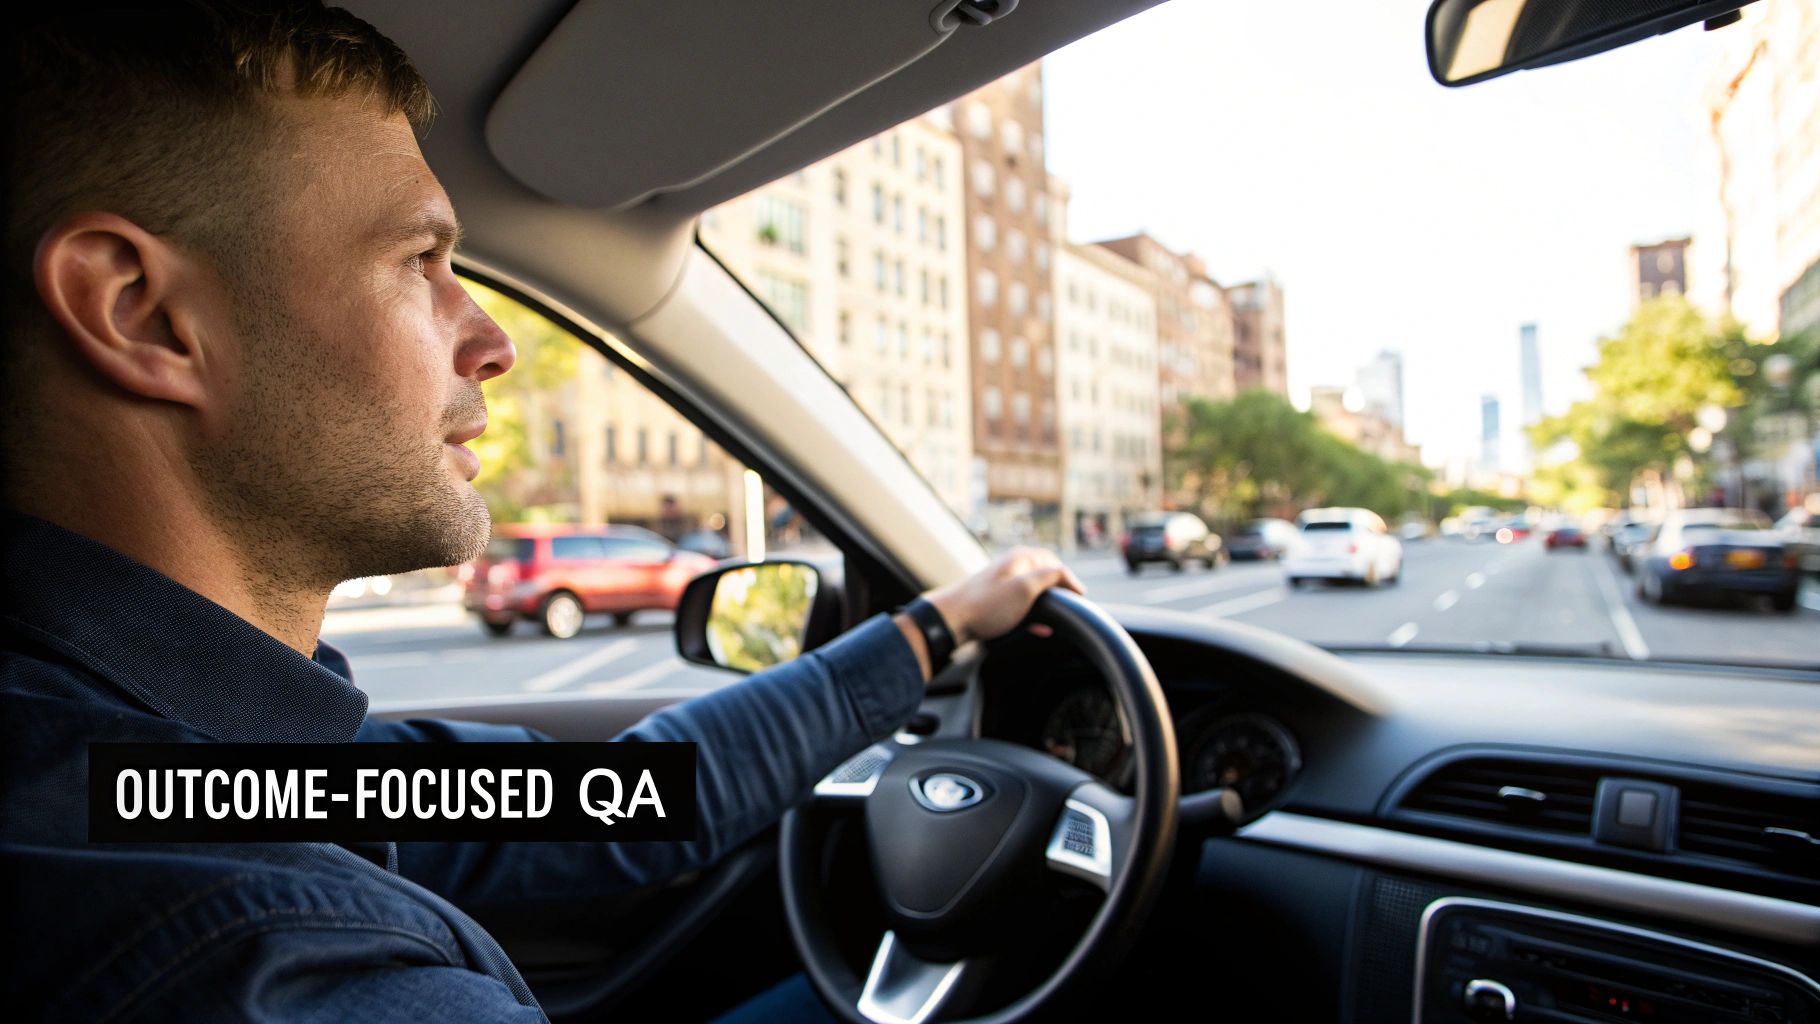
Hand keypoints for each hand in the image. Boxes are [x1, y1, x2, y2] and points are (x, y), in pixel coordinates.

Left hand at [924, 547, 1085, 645]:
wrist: (951, 620)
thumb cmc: (987, 604)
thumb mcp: (1025, 588)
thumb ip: (1049, 577)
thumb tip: (1066, 576)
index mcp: (1021, 559)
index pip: (1056, 564)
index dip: (1070, 581)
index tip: (1080, 598)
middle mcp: (1013, 566)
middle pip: (1045, 576)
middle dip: (1059, 592)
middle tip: (1072, 607)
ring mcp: (1004, 583)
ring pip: (1034, 592)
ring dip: (1047, 605)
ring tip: (1058, 619)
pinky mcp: (996, 600)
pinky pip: (1022, 604)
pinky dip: (1034, 614)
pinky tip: (1041, 628)